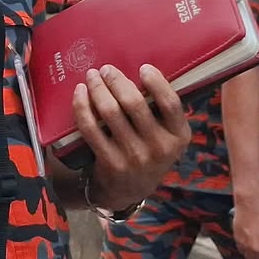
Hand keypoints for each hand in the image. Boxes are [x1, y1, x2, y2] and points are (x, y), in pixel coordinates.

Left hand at [75, 64, 188, 211]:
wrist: (129, 190)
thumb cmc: (149, 151)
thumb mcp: (167, 136)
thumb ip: (162, 111)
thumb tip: (143, 71)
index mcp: (179, 136)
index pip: (171, 104)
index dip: (157, 82)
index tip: (143, 67)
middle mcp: (160, 148)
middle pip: (134, 103)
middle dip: (116, 80)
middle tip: (106, 69)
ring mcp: (134, 157)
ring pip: (110, 112)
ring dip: (98, 88)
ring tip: (92, 77)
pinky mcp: (110, 162)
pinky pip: (91, 128)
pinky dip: (83, 106)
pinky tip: (80, 93)